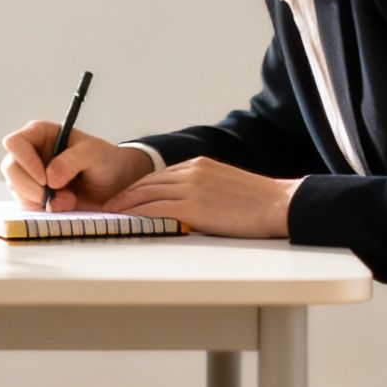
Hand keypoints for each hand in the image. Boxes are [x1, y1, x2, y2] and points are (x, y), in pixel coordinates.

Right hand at [0, 122, 152, 211]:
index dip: (25, 162)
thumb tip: (49, 177)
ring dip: (41, 201)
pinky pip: (26, 205)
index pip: (15, 143)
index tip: (45, 180)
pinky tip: (64, 205)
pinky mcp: (32, 195)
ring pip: (16, 190)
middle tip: (57, 197)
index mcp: (39, 134)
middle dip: (31, 188)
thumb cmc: (104, 160)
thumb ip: (72, 160)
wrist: (114, 183)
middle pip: (10, 169)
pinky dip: (43, 211)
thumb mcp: (94, 153)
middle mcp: (29, 153)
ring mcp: (29, 175)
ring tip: (70, 200)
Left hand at [102, 157, 299, 238]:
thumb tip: (184, 204)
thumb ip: (201, 189)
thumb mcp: (224, 184)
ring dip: (125, 205)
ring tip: (110, 214)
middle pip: (147, 183)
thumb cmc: (258, 202)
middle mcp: (191, 172)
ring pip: (147, 195)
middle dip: (125, 195)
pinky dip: (138, 214)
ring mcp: (191, 188)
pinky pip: (157, 209)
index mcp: (198, 165)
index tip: (124, 196)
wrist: (279, 204)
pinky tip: (128, 221)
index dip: (137, 187)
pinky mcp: (194, 207)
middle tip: (107, 205)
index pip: (158, 176)